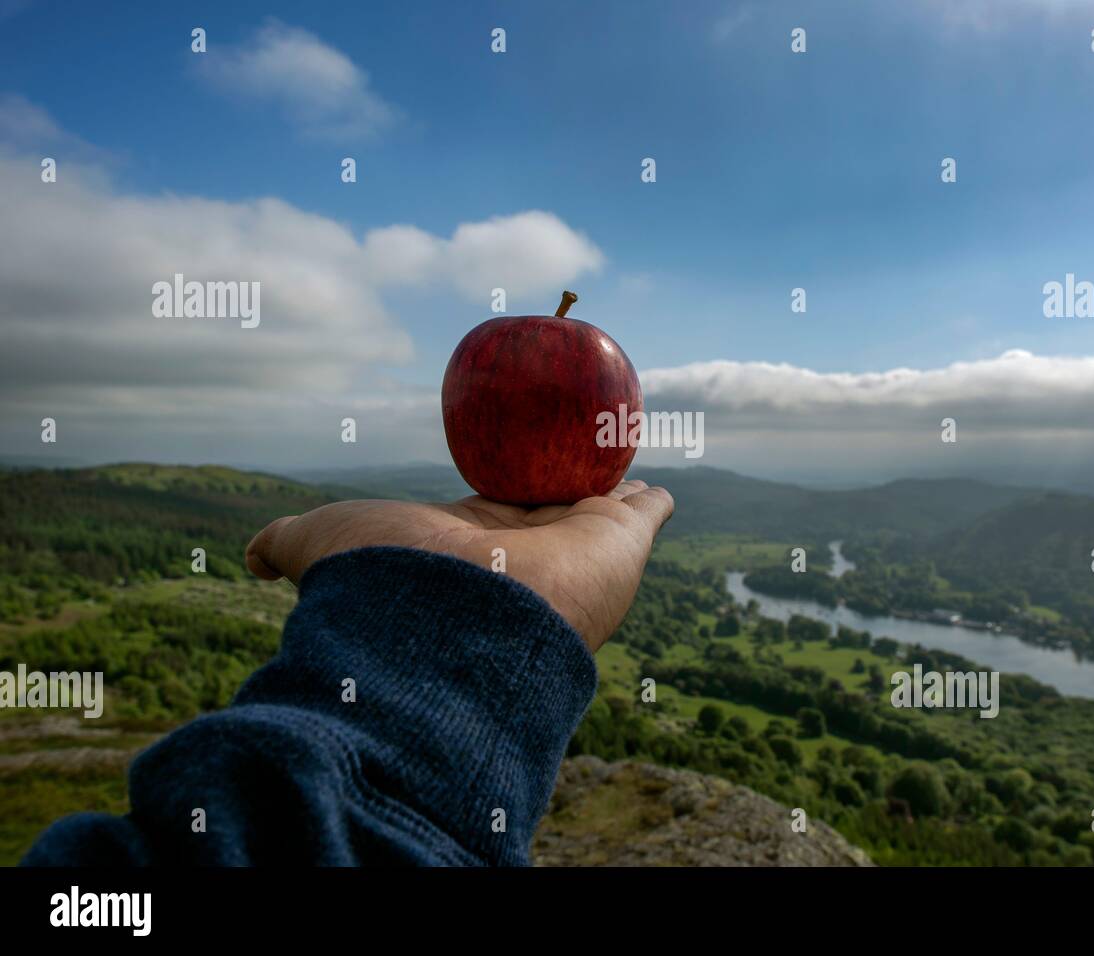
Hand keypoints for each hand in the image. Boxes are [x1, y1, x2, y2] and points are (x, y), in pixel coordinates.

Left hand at [244, 480, 673, 651]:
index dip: (493, 502)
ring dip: (609, 493)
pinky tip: (658, 488)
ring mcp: (572, 547)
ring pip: (597, 512)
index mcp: (465, 553)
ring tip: (621, 471)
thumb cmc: (392, 580)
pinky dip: (652, 499)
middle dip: (557, 499)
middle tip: (569, 472)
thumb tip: (245, 555)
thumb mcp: (324, 543)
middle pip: (546, 513)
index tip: (499, 488)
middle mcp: (521, 554)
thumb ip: (289, 543)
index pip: (485, 520)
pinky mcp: (621, 538)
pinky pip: (645, 511)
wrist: (464, 615)